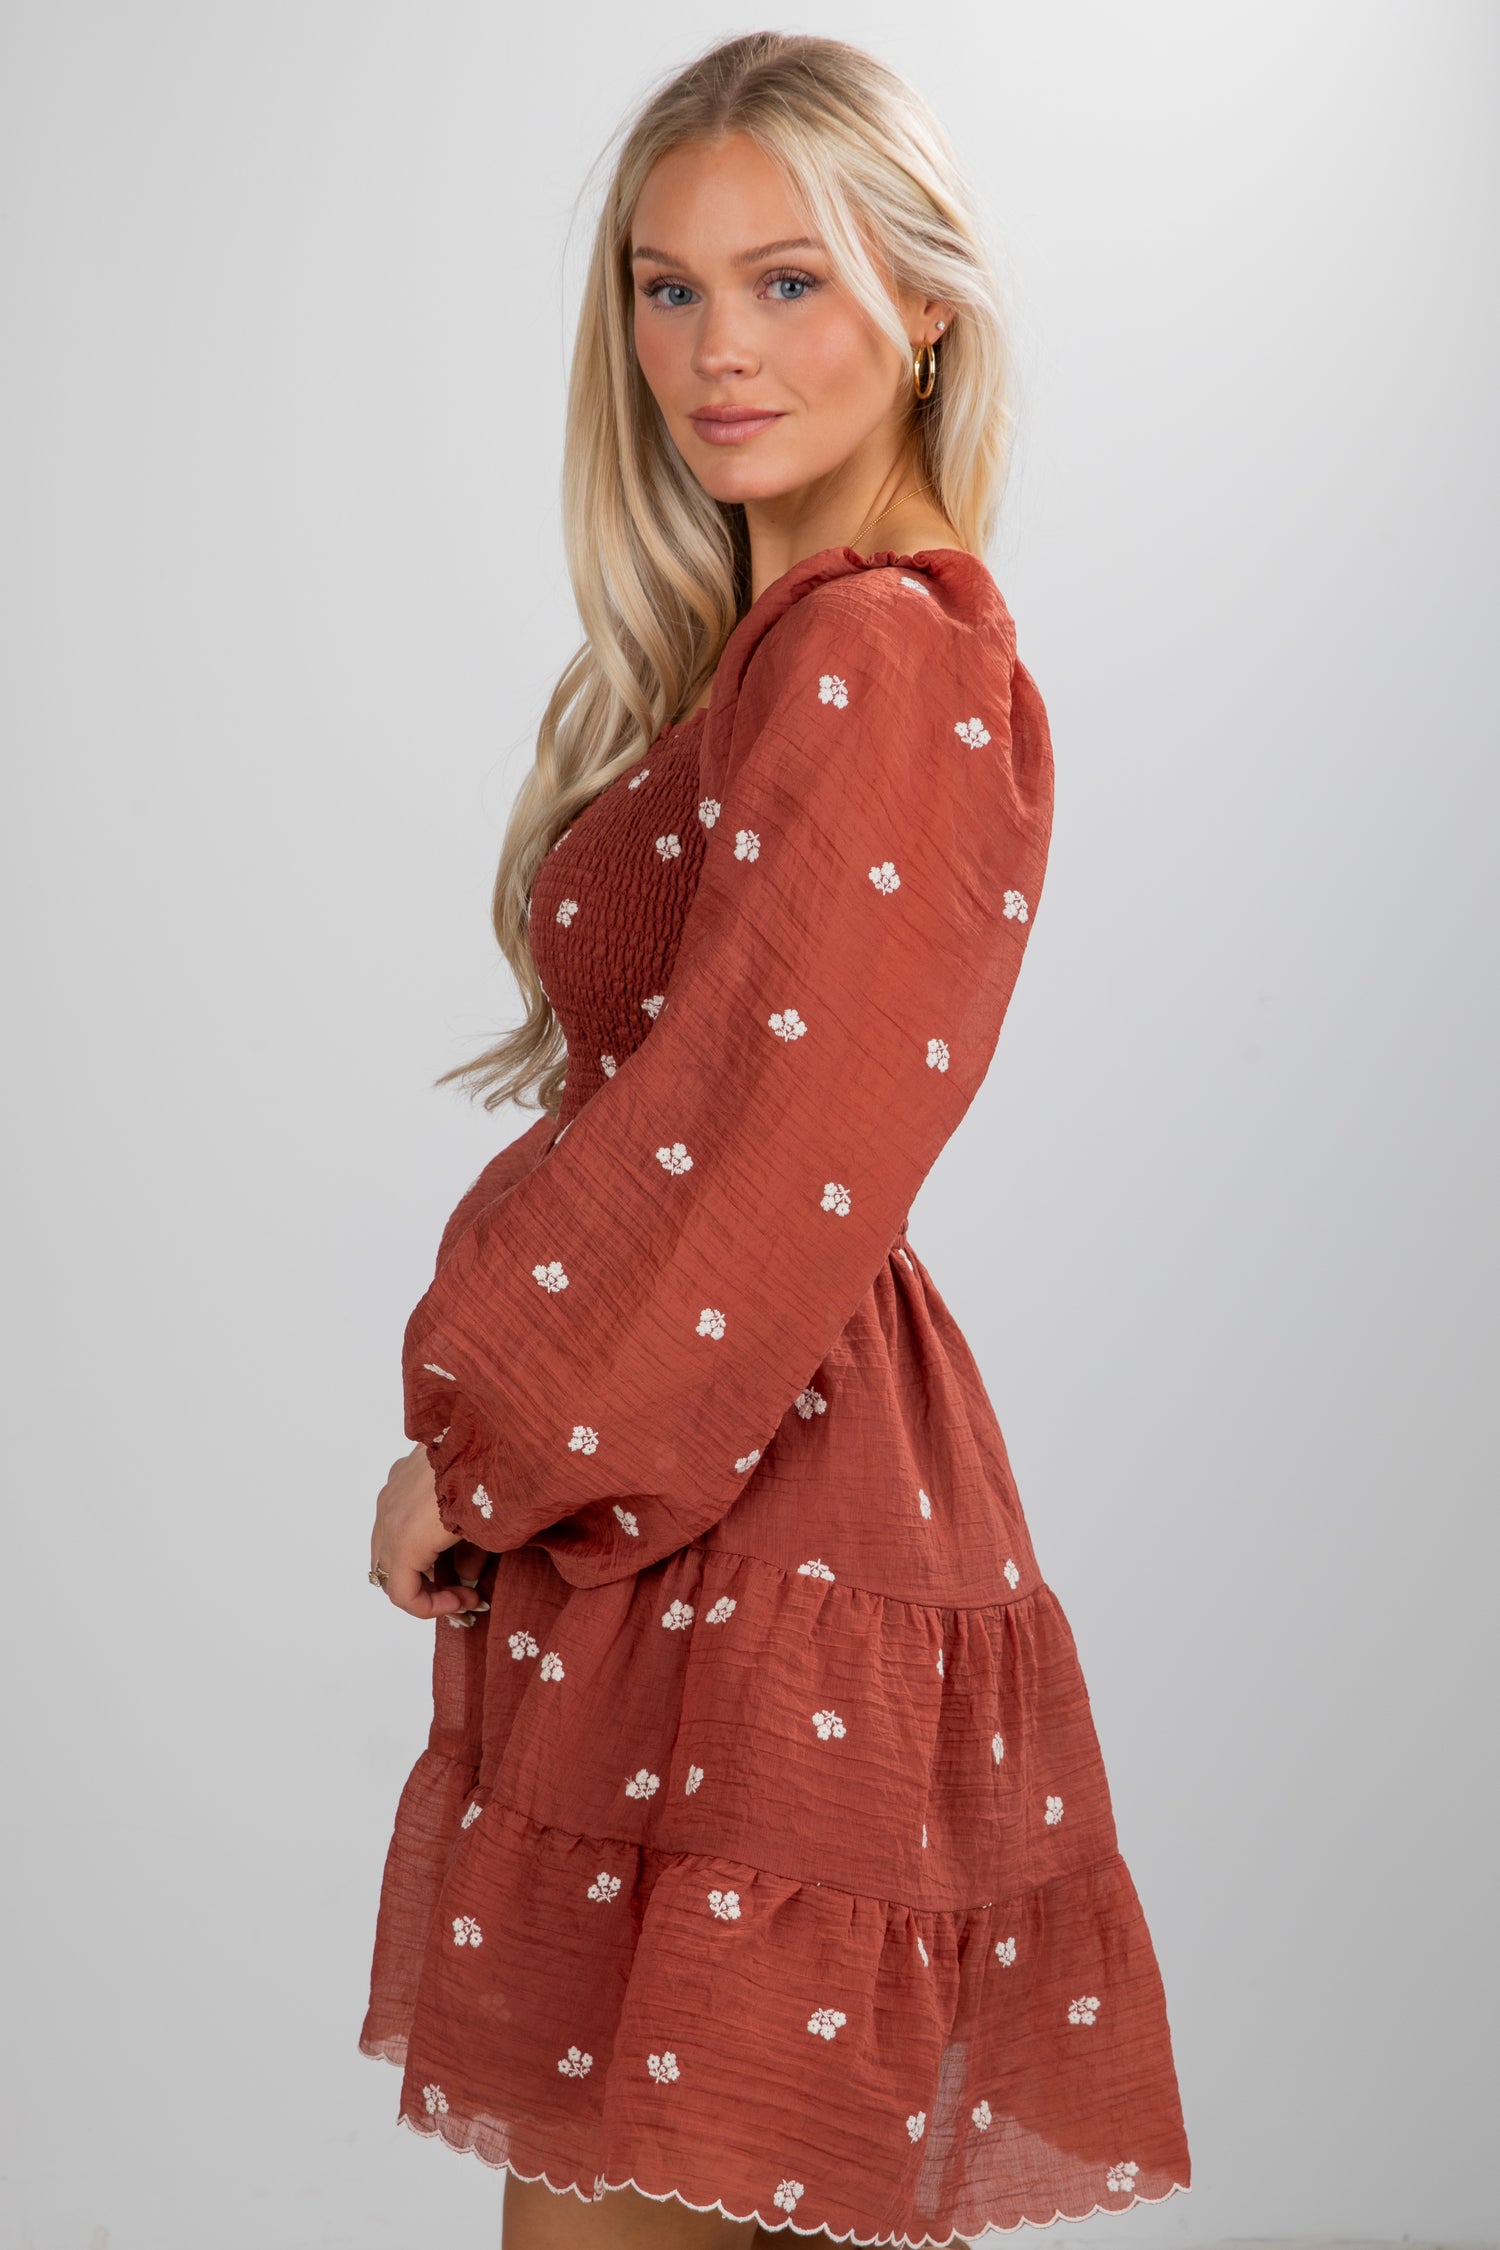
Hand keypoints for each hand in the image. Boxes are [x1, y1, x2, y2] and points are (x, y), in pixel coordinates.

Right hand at [370, 1443, 490, 1622]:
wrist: (484, 1426)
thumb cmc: (488, 1482)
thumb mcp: (487, 1534)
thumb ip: (471, 1564)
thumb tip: (465, 1580)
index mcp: (406, 1539)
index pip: (402, 1596)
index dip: (434, 1609)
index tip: (468, 1601)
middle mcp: (387, 1518)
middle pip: (389, 1575)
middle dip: (424, 1590)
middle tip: (461, 1592)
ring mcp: (389, 1494)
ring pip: (387, 1546)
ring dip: (416, 1564)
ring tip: (455, 1563)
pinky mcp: (397, 1475)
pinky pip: (393, 1517)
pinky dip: (411, 1537)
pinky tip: (445, 1530)